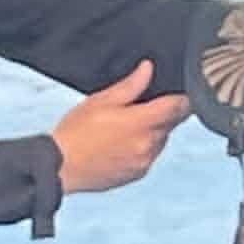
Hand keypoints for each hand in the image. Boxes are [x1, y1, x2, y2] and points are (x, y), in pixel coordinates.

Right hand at [52, 60, 189, 194]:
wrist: (60, 167)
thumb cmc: (76, 133)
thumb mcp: (101, 100)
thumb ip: (131, 85)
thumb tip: (148, 69)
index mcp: (142, 123)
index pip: (179, 107)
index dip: (182, 98)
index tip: (179, 93)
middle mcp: (148, 145)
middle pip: (172, 124)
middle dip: (164, 114)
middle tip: (143, 107)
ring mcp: (144, 162)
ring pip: (161, 140)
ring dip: (153, 131)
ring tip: (127, 126)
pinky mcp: (137, 174)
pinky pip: (150, 156)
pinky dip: (144, 148)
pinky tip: (122, 143)